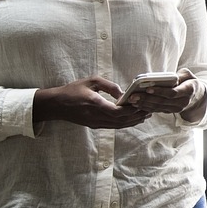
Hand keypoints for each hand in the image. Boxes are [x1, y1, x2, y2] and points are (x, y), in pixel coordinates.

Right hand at [33, 76, 150, 128]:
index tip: (141, 104)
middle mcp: (95, 115)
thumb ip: (109, 86)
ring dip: (133, 121)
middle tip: (150, 109)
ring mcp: (94, 122)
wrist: (56, 105)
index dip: (130, 110)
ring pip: (118, 125)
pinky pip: (113, 126)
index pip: (115, 111)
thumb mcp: (91, 81)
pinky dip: (125, 124)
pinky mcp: (94, 125)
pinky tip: (134, 120)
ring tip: (146, 115)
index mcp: (94, 103)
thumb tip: (124, 93)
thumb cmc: (73, 89)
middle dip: (136, 115)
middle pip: (120, 119)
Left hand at [124, 69, 205, 121]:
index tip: (148, 88)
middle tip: (133, 96)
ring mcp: (176, 109)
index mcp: (188, 91)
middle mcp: (183, 102)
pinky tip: (137, 104)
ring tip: (132, 100)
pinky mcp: (170, 111)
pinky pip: (157, 110)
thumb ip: (179, 75)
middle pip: (162, 101)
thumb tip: (167, 77)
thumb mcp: (188, 75)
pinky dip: (146, 107)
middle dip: (146, 99)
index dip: (160, 91)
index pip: (172, 93)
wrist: (196, 95)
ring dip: (143, 104)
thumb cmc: (189, 81)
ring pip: (158, 107)